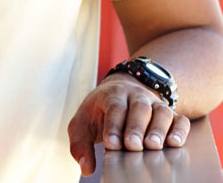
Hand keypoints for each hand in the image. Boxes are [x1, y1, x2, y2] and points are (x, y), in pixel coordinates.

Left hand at [68, 75, 189, 175]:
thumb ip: (80, 145)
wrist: (120, 91)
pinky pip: (180, 119)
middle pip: (140, 108)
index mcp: (112, 95)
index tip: (112, 144)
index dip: (114, 126)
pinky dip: (180, 131)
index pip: (114, 107)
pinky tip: (174, 143)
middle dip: (136, 127)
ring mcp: (156, 104)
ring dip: (159, 129)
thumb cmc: (99, 112)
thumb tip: (86, 168)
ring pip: (162, 112)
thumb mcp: (82, 124)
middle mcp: (136, 96)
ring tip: (153, 146)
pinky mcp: (171, 114)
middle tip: (133, 146)